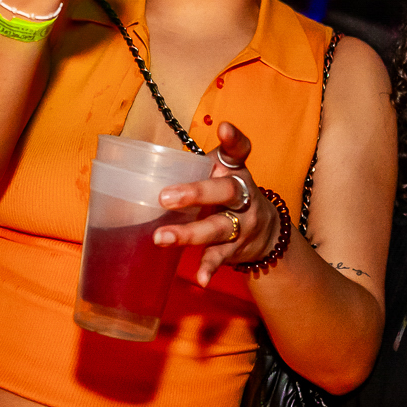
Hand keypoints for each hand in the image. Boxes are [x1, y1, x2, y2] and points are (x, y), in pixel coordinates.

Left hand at [151, 122, 277, 287]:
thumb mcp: (220, 174)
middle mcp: (244, 196)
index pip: (239, 151)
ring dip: (189, 234)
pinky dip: (210, 268)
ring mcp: (242, 224)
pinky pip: (221, 257)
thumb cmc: (229, 195)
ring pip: (218, 228)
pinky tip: (201, 279)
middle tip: (164, 197)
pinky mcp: (237, 248)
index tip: (223, 128)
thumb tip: (139, 164)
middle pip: (225, 192)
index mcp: (235, 172)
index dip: (233, 139)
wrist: (268, 233)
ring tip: (161, 238)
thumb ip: (192, 166)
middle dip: (196, 193)